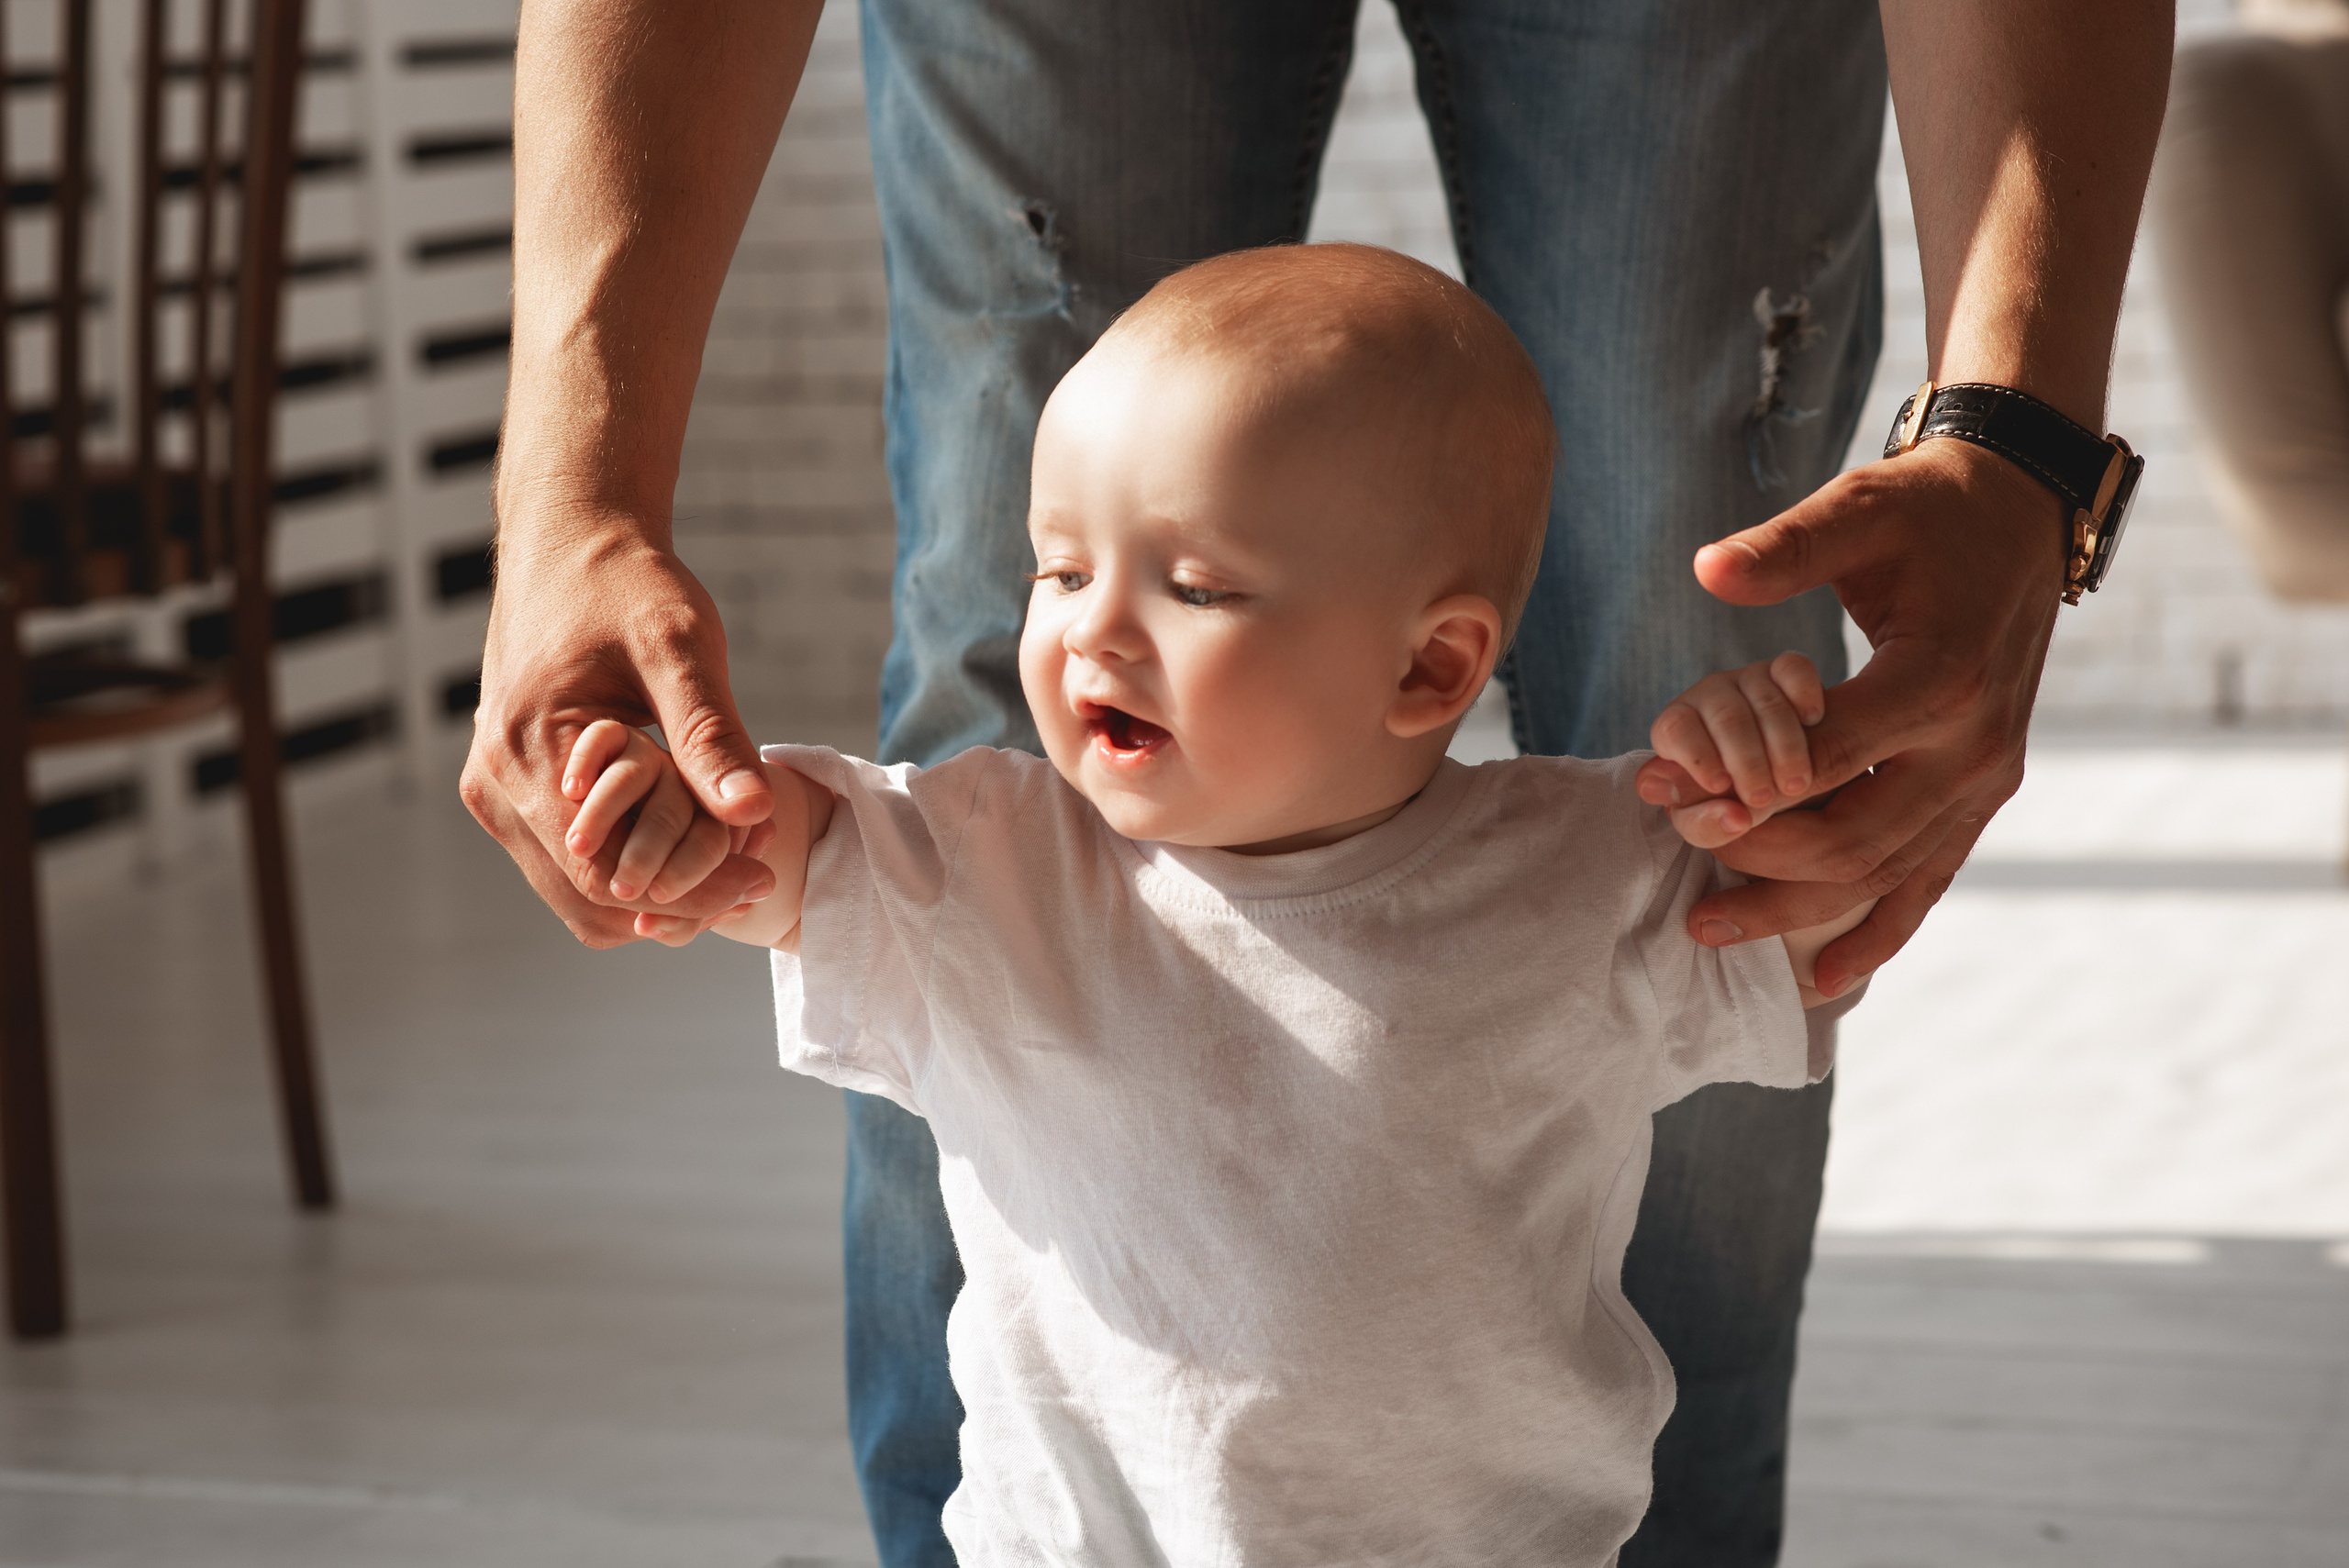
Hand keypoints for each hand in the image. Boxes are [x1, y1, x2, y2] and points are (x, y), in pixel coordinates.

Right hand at [460, 523, 778, 948]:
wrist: (570, 542)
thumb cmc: (626, 582)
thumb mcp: (679, 647)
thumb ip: (710, 732)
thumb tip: (753, 811)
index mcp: (524, 754)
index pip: (603, 874)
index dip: (687, 892)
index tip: (761, 876)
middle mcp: (495, 788)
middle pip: (589, 898)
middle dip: (678, 900)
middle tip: (759, 877)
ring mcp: (497, 794)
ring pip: (579, 891)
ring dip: (657, 891)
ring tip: (738, 861)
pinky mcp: (515, 790)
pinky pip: (572, 861)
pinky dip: (634, 865)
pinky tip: (697, 842)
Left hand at [1634, 437, 2066, 997]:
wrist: (2020, 513)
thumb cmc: (1927, 510)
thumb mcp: (1857, 510)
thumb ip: (1784, 549)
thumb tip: (1705, 568)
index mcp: (1939, 679)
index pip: (1820, 760)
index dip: (1734, 782)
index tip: (1659, 785)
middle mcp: (1973, 744)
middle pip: (1849, 837)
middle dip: (1752, 853)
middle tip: (1672, 843)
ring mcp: (1986, 779)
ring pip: (1884, 874)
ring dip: (1796, 909)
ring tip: (1707, 925)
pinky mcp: (1984, 793)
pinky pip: (1931, 880)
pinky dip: (1880, 932)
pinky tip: (1823, 975)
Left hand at [1648, 651, 1824, 849]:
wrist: (1779, 778)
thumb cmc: (1731, 801)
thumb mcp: (1712, 823)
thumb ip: (1706, 824)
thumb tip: (1730, 817)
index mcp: (1675, 730)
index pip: (1672, 728)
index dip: (1696, 755)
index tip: (1720, 785)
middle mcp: (1707, 698)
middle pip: (1725, 717)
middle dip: (1747, 762)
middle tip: (1764, 798)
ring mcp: (1746, 680)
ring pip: (1765, 700)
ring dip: (1784, 745)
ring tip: (1795, 785)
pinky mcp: (1783, 671)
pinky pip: (1794, 668)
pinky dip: (1805, 694)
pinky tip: (1811, 720)